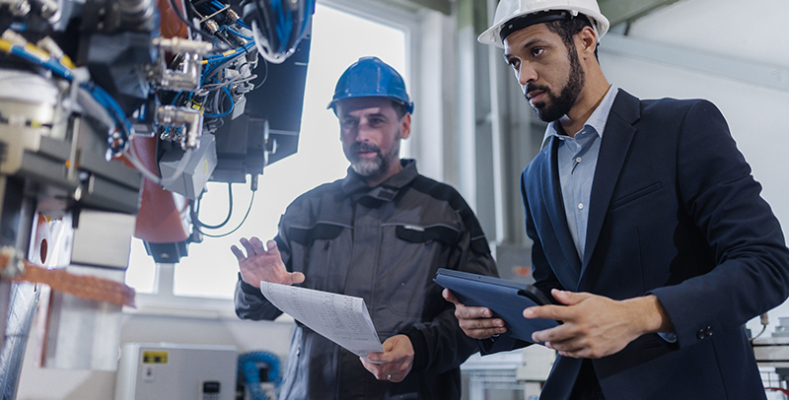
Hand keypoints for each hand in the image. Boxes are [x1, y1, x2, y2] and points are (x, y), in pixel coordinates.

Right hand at [230, 237, 304, 287]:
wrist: (264, 286)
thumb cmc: (276, 280)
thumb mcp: (285, 280)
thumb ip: (292, 278)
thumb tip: (302, 277)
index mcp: (273, 256)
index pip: (273, 248)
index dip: (272, 245)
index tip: (270, 243)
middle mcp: (263, 254)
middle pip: (259, 246)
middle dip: (256, 242)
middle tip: (253, 239)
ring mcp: (253, 257)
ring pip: (249, 248)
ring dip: (246, 243)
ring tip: (243, 240)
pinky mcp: (244, 262)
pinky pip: (240, 255)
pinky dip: (236, 250)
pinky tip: (234, 247)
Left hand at [360, 335, 413, 382]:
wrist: (414, 351)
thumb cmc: (402, 344)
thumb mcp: (393, 341)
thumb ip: (382, 347)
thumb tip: (371, 353)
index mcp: (402, 354)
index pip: (390, 358)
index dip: (378, 358)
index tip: (369, 356)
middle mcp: (402, 366)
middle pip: (382, 370)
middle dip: (370, 365)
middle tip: (363, 359)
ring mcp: (400, 374)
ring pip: (381, 376)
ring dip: (372, 369)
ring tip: (368, 362)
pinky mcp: (398, 378)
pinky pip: (384, 377)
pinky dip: (378, 372)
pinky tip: (376, 365)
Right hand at [442, 289, 506, 339]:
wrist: (478, 320)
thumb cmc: (478, 306)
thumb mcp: (476, 299)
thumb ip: (477, 294)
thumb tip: (489, 289)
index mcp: (459, 303)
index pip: (452, 298)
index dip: (449, 295)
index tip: (447, 291)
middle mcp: (459, 314)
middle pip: (468, 314)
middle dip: (480, 313)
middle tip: (490, 312)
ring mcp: (465, 325)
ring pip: (477, 326)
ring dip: (491, 324)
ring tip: (501, 322)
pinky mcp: (471, 333)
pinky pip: (482, 334)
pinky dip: (493, 331)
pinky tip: (501, 328)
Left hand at [526, 289, 670, 358]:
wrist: (629, 321)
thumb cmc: (608, 308)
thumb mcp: (588, 298)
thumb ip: (569, 297)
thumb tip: (555, 293)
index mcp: (578, 312)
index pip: (552, 311)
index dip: (537, 312)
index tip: (527, 313)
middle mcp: (581, 327)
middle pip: (554, 334)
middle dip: (541, 335)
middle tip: (535, 335)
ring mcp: (587, 341)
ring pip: (563, 346)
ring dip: (553, 345)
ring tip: (548, 343)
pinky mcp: (594, 351)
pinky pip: (575, 354)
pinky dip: (566, 352)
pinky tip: (562, 350)